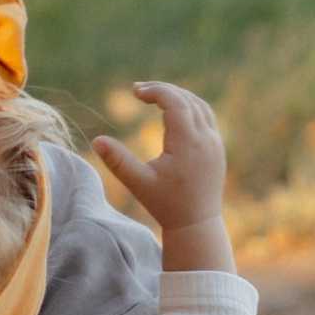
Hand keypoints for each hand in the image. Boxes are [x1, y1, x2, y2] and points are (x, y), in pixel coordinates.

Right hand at [92, 79, 233, 270]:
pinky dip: (190, 107)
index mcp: (187, 143)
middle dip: (163, 90)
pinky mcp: (218, 148)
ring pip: (200, 105)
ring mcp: (215, 143)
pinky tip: (173, 112)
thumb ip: (117, 161)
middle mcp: (206, 138)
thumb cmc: (165, 204)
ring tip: (155, 96)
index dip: (155, 91)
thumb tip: (96, 140)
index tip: (135, 91)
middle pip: (187, 99)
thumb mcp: (138, 183)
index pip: (175, 102)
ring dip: (178, 96)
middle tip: (140, 90)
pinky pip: (207, 117)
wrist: (196, 224)